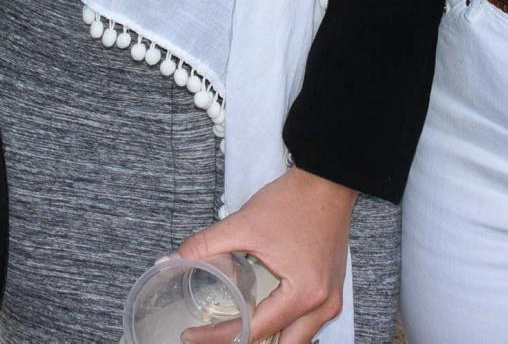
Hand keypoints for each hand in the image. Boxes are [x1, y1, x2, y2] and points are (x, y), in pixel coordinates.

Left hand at [176, 167, 353, 343]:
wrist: (329, 179)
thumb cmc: (295, 200)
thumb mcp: (244, 223)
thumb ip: (206, 244)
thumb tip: (175, 258)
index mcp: (302, 294)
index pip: (255, 330)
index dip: (218, 336)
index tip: (192, 335)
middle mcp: (322, 304)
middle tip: (212, 337)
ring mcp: (331, 299)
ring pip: (298, 340)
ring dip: (268, 340)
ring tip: (234, 331)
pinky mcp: (332, 290)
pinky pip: (307, 325)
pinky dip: (284, 329)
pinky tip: (260, 319)